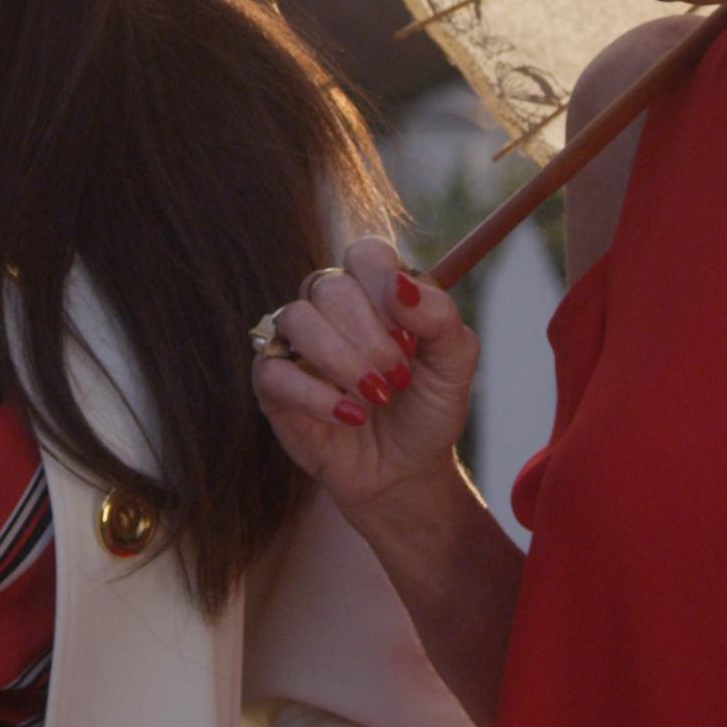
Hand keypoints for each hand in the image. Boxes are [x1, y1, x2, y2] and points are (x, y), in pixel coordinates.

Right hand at [248, 238, 478, 527]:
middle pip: (330, 286)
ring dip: (342, 361)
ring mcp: (296, 344)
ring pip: (296, 319)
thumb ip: (440, 317)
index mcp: (374, 290)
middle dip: (371, 337)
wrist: (406, 471)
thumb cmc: (427, 409)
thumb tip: (401, 285)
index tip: (410, 335)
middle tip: (399, 378)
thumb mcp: (454, 365)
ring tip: (377, 397)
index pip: (365, 255)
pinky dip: (316, 396)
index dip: (384, 286)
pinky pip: (272, 371)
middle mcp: (330, 308)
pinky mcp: (273, 385)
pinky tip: (351, 417)